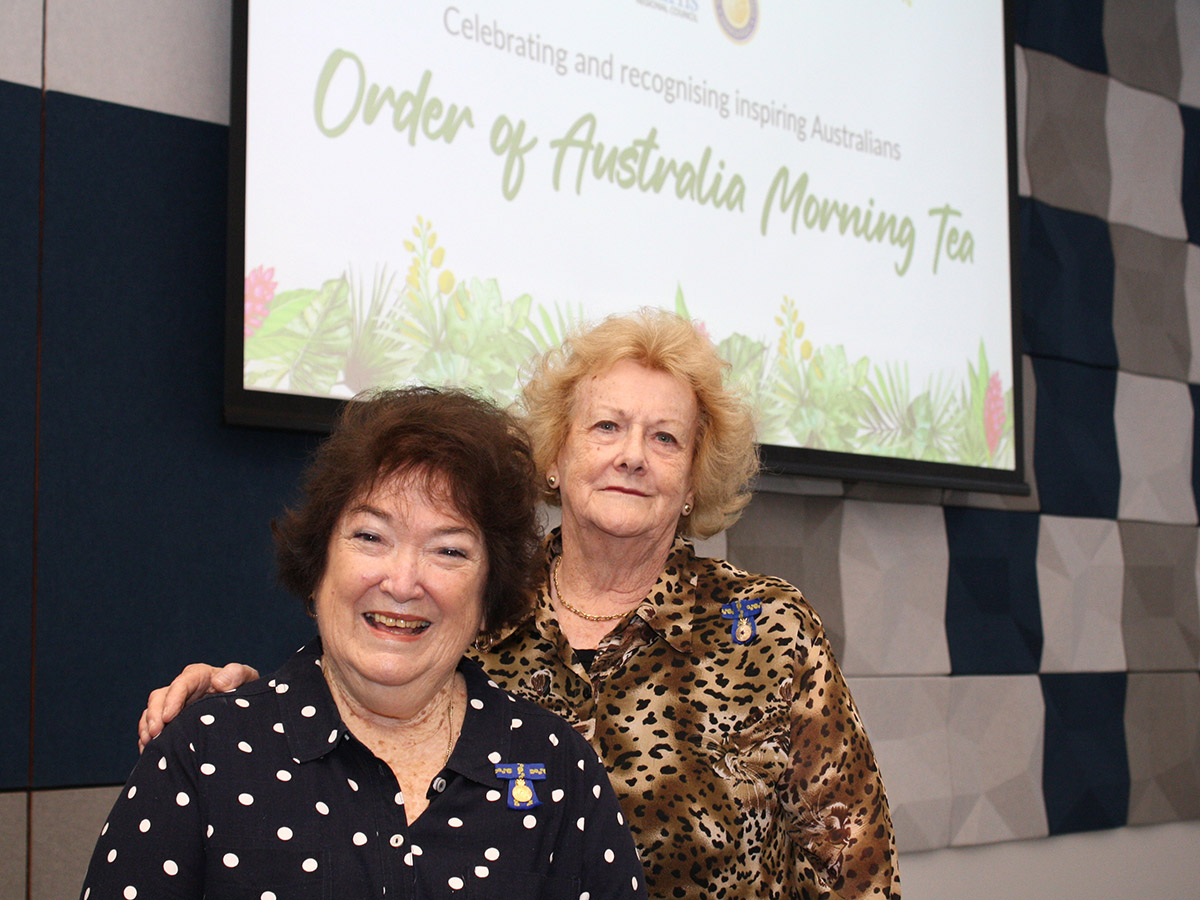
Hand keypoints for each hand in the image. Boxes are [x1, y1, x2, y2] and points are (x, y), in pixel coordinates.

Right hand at [137, 662, 259, 751]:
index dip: (172, 699)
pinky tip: (148, 751)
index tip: (168, 717)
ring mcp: (175, 707)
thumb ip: (237, 674)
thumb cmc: (244, 691)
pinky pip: (151, 728)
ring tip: (148, 744)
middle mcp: (183, 690)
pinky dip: (146, 738)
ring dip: (146, 727)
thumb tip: (218, 683)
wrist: (245, 710)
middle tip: (154, 734)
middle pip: (159, 697)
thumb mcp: (247, 678)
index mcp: (200, 677)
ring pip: (151, 712)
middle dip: (153, 715)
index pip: (181, 684)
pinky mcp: (171, 723)